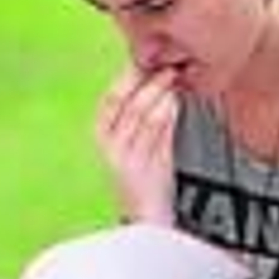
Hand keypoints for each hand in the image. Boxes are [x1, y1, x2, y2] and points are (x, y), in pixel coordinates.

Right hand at [95, 65, 179, 224]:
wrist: (147, 217)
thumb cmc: (145, 178)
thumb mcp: (139, 143)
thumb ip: (147, 117)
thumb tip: (159, 83)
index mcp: (102, 136)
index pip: (108, 101)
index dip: (125, 79)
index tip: (143, 61)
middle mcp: (110, 146)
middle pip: (126, 106)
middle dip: (146, 83)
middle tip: (165, 67)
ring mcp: (128, 157)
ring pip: (142, 117)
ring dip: (160, 95)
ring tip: (173, 80)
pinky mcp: (147, 167)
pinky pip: (158, 135)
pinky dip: (168, 115)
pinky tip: (176, 102)